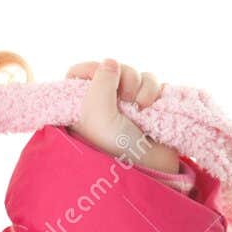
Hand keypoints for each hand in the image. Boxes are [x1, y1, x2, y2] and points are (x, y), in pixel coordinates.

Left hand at [64, 58, 180, 173]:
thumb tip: (110, 61)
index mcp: (81, 107)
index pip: (78, 73)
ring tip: (141, 106)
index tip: (98, 75)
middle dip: (123, 76)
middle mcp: (102, 104)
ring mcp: (127, 105)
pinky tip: (152, 106)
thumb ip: (100, 82)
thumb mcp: (97, 114)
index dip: (89, 68)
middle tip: (126, 97)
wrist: (150, 171)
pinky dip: (154, 90)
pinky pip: (153, 83)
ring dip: (141, 84)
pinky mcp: (150, 107)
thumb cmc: (115, 147)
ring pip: (135, 74)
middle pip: (112, 69)